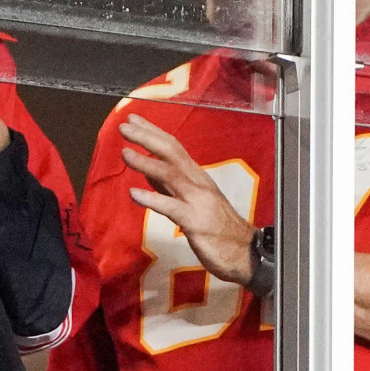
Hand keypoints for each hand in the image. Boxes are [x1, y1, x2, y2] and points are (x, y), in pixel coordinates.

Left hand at [119, 113, 254, 284]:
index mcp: (196, 176)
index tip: (132, 118)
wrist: (245, 252)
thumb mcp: (191, 201)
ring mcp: (197, 200)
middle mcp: (197, 182)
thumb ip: (170, 186)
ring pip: (171, 175)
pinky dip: (152, 199)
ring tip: (125, 154)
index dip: (152, 132)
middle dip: (147, 137)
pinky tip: (134, 194)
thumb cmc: (218, 227)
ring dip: (146, 162)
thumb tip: (148, 171)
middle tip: (124, 126)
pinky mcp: (196, 221)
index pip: (173, 147)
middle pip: (171, 153)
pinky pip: (172, 208)